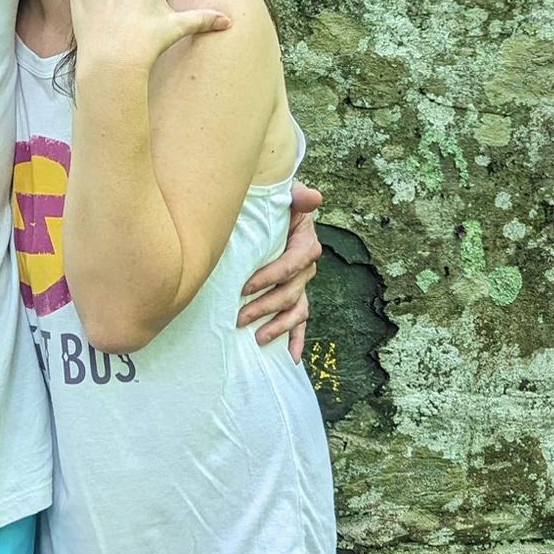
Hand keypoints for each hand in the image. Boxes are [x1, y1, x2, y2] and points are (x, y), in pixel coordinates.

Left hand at [237, 182, 322, 363]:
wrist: (273, 210)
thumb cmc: (275, 203)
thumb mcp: (286, 194)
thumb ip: (298, 196)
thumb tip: (313, 197)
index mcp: (305, 242)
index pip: (294, 263)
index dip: (273, 275)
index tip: (246, 286)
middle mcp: (307, 267)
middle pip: (291, 292)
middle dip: (265, 307)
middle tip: (240, 317)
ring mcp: (301, 284)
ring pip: (296, 311)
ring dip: (278, 327)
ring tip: (258, 339)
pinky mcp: (294, 296)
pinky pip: (300, 321)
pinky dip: (297, 340)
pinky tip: (292, 358)